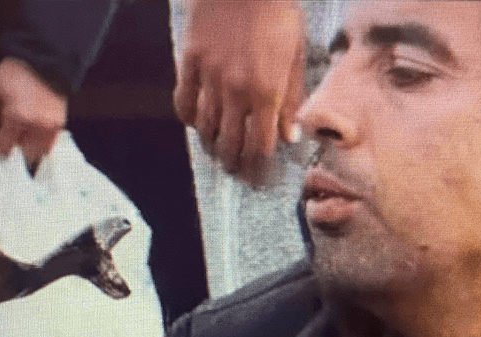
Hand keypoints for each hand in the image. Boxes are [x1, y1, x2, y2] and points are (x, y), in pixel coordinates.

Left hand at [0, 57, 67, 165]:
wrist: (44, 59)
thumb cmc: (15, 72)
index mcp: (17, 117)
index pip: (4, 147)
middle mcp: (36, 127)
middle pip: (21, 154)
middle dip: (11, 150)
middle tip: (3, 140)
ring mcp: (50, 128)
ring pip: (37, 153)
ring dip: (25, 150)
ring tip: (17, 138)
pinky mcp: (60, 126)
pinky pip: (48, 146)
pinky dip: (38, 145)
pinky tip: (30, 135)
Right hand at [174, 0, 304, 186]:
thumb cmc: (278, 12)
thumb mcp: (296, 55)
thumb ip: (292, 99)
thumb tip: (289, 136)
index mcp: (267, 92)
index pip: (261, 146)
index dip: (258, 168)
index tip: (258, 178)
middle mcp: (237, 91)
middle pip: (231, 144)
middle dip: (234, 165)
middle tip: (236, 171)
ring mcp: (210, 78)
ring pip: (206, 129)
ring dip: (212, 147)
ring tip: (217, 152)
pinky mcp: (190, 62)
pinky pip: (184, 102)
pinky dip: (189, 119)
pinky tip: (196, 124)